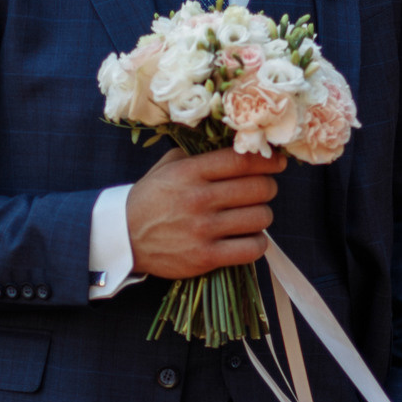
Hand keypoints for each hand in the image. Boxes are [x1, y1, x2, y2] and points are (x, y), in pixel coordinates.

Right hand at [126, 144, 284, 280]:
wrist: (124, 237)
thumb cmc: (151, 199)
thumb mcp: (168, 167)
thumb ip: (199, 154)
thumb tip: (236, 144)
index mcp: (190, 172)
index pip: (242, 160)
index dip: (268, 160)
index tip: (277, 162)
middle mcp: (198, 199)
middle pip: (259, 188)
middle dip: (267, 188)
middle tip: (261, 191)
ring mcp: (203, 230)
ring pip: (260, 218)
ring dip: (262, 216)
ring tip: (251, 216)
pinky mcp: (206, 257)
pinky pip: (252, 248)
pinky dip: (257, 243)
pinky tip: (248, 238)